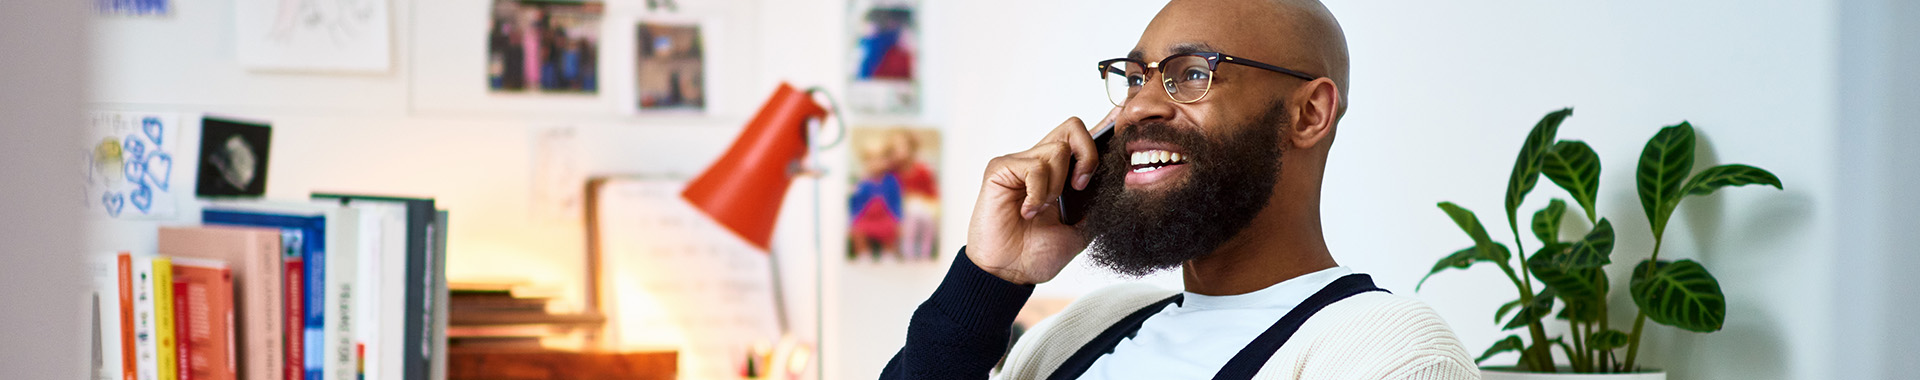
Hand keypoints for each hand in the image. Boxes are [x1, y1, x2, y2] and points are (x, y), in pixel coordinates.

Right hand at [967, 108, 1120, 284]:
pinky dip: (1037, 193)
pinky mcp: (1001, 169)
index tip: (1122, 126)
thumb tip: (1122, 183)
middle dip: (1087, 155)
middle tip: (1080, 188)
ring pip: (1057, 150)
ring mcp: (1019, 163)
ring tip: (1042, 210)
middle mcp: (1040, 162)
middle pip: (1073, 127)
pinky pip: (1034, 167)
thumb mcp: (1081, 229)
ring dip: (1056, 187)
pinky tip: (1027, 212)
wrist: (1010, 273)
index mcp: (1060, 173)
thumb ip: (1097, 205)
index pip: (1082, 138)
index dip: (1104, 127)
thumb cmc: (1038, 253)